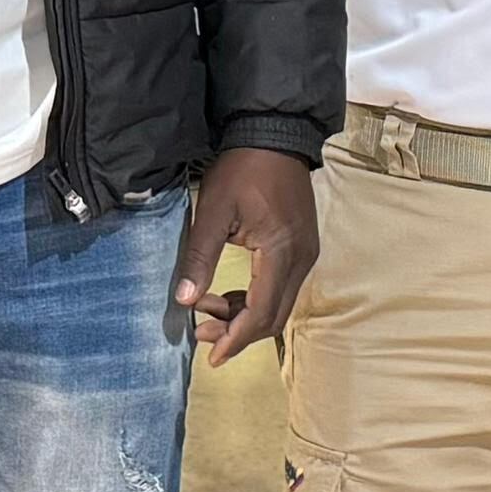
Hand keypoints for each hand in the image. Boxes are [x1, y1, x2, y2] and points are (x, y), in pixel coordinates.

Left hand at [171, 148, 318, 368]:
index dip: (235, 339)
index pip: (261, 312)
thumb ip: (200, 257)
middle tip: (201, 334)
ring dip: (244, 316)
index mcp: (282, 252)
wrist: (273, 135)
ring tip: (207, 311)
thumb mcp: (213, 212)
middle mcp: (302, 260)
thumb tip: (184, 301)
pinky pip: (281, 287)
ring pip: (279, 304)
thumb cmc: (241, 171)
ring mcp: (306, 254)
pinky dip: (255, 299)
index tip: (210, 356)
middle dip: (237, 332)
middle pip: (274, 316)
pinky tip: (229, 295)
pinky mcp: (303, 247)